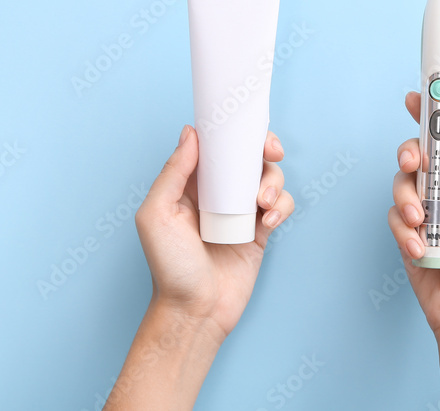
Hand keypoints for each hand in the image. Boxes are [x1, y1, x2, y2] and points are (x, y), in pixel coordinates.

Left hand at [134, 125, 294, 339]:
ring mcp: (242, 210)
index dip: (234, 130)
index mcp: (191, 183)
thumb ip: (172, 173)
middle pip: (249, 155)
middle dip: (266, 147)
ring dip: (274, 181)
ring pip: (269, 177)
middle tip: (273, 152)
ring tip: (263, 203)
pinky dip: (283, 205)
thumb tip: (191, 133)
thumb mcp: (156, 215)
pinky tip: (270, 220)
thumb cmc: (170, 267)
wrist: (195, 311)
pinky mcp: (261, 230)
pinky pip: (281, 205)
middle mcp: (218, 192)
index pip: (216, 145)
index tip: (247, 127)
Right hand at [388, 92, 439, 334]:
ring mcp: (427, 211)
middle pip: (419, 154)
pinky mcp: (409, 233)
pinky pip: (394, 218)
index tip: (419, 95)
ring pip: (401, 184)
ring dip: (408, 202)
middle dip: (411, 154)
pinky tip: (422, 252)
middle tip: (414, 163)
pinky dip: (405, 233)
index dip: (435, 115)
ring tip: (423, 225)